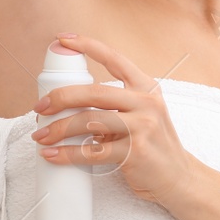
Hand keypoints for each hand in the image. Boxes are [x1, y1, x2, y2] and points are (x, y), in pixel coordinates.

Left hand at [30, 33, 200, 210]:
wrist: (181, 180)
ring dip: (58, 129)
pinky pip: (93, 152)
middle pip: (94, 92)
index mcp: (146, 87)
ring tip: (40, 137)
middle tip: (39, 107)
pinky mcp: (136, 152)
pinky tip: (53, 156)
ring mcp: (143, 126)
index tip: (61, 39)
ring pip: (89, 122)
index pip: (114, 58)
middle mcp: (146, 102)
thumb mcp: (142, 115)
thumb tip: (65, 104)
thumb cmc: (153, 146)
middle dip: (61, 98)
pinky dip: (68, 155)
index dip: (86, 45)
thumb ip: (114, 104)